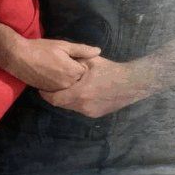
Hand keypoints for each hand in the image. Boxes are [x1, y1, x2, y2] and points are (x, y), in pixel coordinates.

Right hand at [1, 38, 98, 91]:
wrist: (18, 57)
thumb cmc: (41, 49)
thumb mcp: (63, 46)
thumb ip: (82, 50)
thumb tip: (98, 51)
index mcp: (74, 71)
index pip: (87, 71)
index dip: (82, 64)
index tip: (76, 58)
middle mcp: (68, 84)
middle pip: (79, 80)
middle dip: (76, 72)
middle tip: (66, 62)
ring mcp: (57, 89)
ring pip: (69, 85)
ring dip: (68, 79)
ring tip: (58, 68)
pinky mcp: (48, 92)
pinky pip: (59, 89)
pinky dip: (59, 83)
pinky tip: (53, 74)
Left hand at [40, 56, 170, 118]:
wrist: (133, 83)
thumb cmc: (112, 70)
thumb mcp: (92, 62)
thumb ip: (75, 62)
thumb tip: (60, 61)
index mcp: (79, 93)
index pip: (54, 98)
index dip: (46, 94)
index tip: (42, 87)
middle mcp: (82, 106)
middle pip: (62, 103)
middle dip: (57, 95)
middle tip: (53, 86)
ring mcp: (90, 112)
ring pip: (71, 106)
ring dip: (68, 98)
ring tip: (68, 88)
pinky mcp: (96, 114)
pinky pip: (82, 108)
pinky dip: (79, 101)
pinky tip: (84, 92)